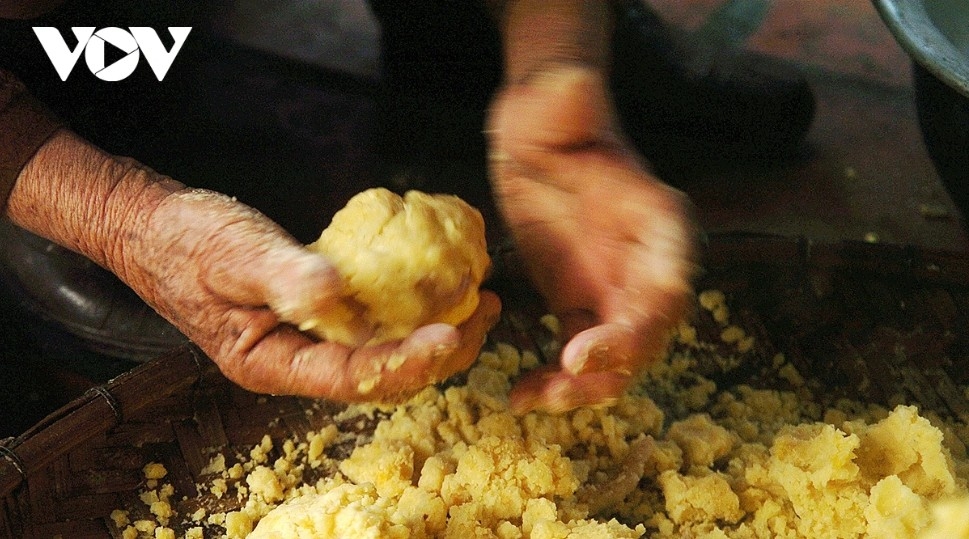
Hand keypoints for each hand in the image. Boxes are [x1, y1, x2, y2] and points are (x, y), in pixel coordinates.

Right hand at [10, 130, 499, 402]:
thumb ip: (280, 276)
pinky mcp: (320, 309)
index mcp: (271, 362)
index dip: (405, 363)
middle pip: (380, 372)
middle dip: (438, 351)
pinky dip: (411, 304)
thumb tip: (333, 292)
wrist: (155, 225)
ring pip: (384, 347)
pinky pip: (374, 317)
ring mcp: (309, 335)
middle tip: (486, 313)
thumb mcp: (230, 255)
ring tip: (481, 301)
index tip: (450, 335)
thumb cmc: (184, 241)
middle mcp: (297, 358)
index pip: (350, 378)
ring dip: (435, 329)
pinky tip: (440, 283)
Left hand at [487, 65, 697, 413]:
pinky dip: (556, 379)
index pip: (670, 281)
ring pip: (617, 358)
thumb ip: (567, 99)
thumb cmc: (552, 118)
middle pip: (649, 333)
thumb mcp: (555, 104)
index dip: (640, 324)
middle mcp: (647, 263)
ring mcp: (617, 289)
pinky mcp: (582, 304)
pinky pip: (579, 354)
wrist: (535, 139)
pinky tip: (519, 391)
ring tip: (531, 398)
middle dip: (610, 367)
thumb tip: (570, 85)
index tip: (585, 347)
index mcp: (658, 221)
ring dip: (582, 387)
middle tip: (558, 382)